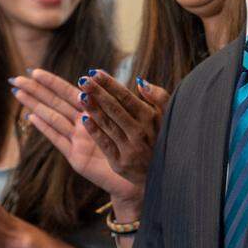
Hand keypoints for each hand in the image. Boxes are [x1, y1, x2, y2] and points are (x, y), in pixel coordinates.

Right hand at [10, 70, 137, 202]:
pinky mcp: (76, 157)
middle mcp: (81, 124)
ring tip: (17, 94)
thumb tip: (118, 76)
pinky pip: (58, 140)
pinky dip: (45, 129)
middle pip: (53, 103)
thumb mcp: (133, 116)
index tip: (33, 71)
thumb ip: (121, 97)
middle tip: (15, 79)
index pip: (67, 92)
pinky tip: (31, 117)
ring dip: (34, 105)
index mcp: (94, 111)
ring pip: (51, 118)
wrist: (140, 175)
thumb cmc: (138, 145)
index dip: (50, 82)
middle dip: (34, 91)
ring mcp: (77, 140)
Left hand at [77, 70, 169, 188]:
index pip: (126, 97)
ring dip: (93, 109)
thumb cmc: (163, 139)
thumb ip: (159, 97)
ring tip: (80, 95)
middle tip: (83, 80)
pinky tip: (83, 119)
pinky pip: (105, 144)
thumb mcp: (167, 116)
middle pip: (115, 108)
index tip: (95, 72)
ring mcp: (130, 148)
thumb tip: (141, 82)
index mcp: (150, 118)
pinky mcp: (120, 163)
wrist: (165, 175)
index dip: (110, 84)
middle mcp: (140, 132)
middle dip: (98, 93)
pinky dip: (94, 131)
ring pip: (108, 124)